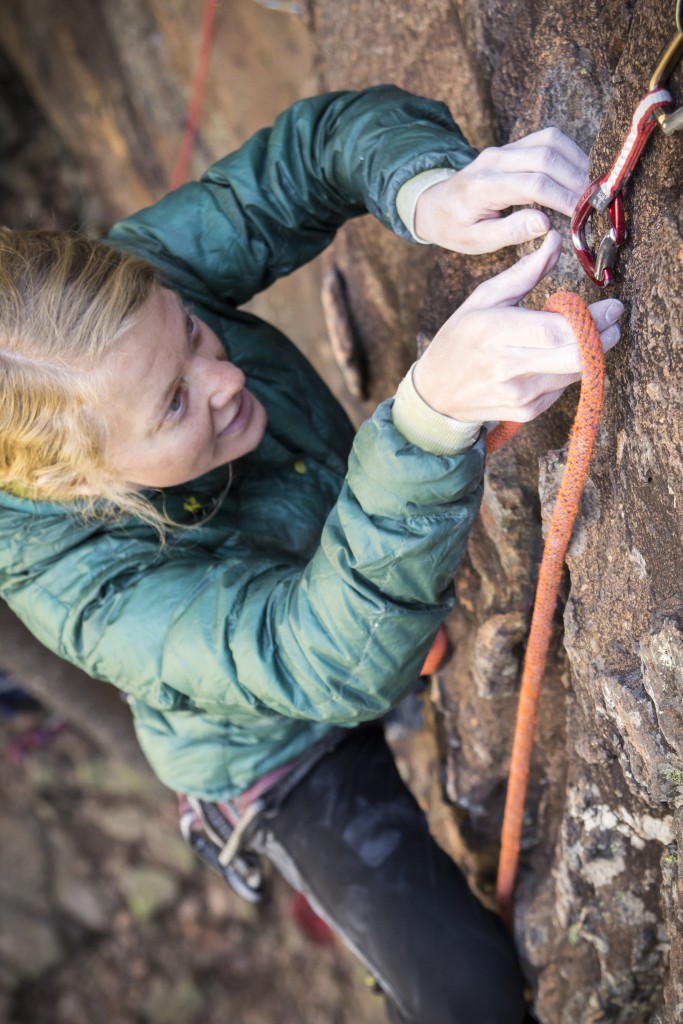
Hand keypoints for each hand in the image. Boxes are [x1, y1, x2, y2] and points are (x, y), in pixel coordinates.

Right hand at [413, 232, 622, 422]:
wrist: (437, 393)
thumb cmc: (460, 339)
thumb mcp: (483, 298)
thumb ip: (523, 273)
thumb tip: (553, 241)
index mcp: (495, 332)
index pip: (555, 331)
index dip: (590, 321)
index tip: (611, 307)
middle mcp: (508, 367)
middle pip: (574, 357)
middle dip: (603, 338)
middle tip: (613, 321)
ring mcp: (519, 394)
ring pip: (574, 374)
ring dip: (591, 353)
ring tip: (590, 335)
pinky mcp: (526, 412)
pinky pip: (562, 389)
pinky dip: (567, 371)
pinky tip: (556, 359)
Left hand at [414, 128, 589, 253]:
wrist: (435, 204)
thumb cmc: (455, 228)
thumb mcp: (477, 241)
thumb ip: (510, 232)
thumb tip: (546, 225)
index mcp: (483, 186)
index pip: (533, 184)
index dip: (564, 197)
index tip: (584, 213)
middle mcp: (495, 160)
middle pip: (546, 157)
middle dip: (576, 178)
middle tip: (597, 201)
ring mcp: (504, 149)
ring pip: (550, 141)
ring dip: (577, 162)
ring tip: (592, 188)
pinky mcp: (513, 146)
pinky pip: (547, 140)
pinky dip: (569, 154)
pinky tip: (579, 174)